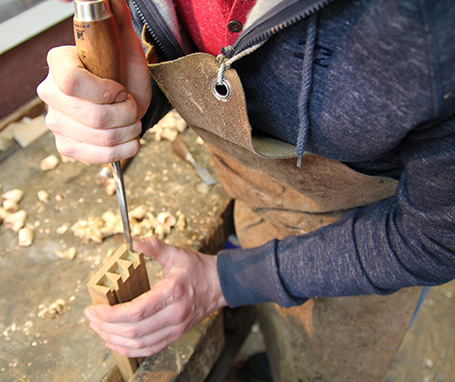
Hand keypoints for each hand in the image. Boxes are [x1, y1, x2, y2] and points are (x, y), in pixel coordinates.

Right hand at [36, 0, 151, 163]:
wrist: (126, 104)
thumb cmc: (124, 76)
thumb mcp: (127, 50)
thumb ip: (117, 23)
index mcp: (59, 65)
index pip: (72, 82)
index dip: (105, 92)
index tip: (120, 89)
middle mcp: (50, 95)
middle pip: (94, 117)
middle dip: (127, 114)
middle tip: (130, 106)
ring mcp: (56, 124)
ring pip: (103, 139)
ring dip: (130, 131)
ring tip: (130, 121)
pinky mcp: (67, 148)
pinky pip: (100, 157)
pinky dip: (125, 150)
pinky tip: (127, 139)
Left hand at [84, 237, 226, 357]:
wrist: (220, 284)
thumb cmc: (197, 268)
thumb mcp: (176, 253)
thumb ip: (153, 247)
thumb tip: (132, 242)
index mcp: (172, 292)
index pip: (136, 311)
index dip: (110, 314)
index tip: (93, 309)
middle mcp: (175, 314)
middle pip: (134, 331)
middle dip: (106, 326)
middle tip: (90, 317)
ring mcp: (176, 327)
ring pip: (139, 344)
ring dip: (114, 339)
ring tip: (98, 329)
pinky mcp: (176, 334)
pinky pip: (150, 349)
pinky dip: (130, 350)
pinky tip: (116, 342)